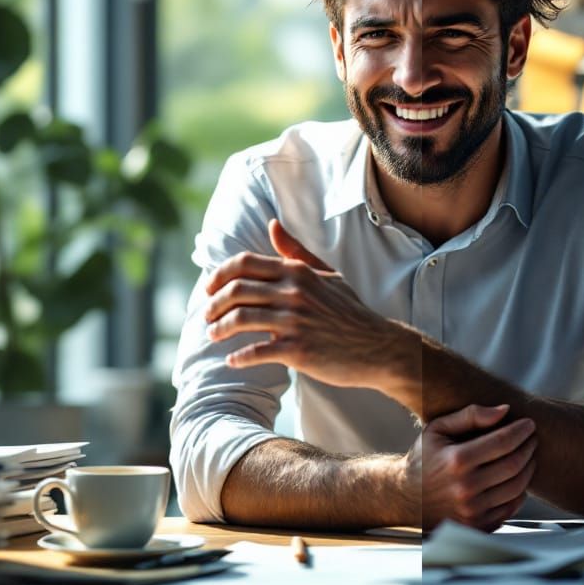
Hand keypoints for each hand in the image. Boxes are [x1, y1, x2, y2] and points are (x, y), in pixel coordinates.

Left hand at [204, 219, 412, 391]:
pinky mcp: (298, 350)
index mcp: (297, 272)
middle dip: (214, 304)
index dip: (219, 275)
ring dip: (220, 329)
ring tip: (214, 336)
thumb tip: (272, 224)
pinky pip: (257, 351)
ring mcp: (296, 321)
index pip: (244, 263)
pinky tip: (232, 360)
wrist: (376, 346)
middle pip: (237, 290)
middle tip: (208, 316)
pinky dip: (239, 357)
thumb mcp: (325, 274)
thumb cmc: (348, 310)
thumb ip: (296, 251)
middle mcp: (294, 292)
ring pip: (241, 320)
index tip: (209, 288)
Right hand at [404, 404, 536, 530]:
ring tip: (528, 455)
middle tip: (532, 438)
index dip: (521, 431)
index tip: (529, 424)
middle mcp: (465, 488)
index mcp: (456, 460)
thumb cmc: (424, 457)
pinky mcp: (477, 527)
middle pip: (513, 465)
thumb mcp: (438, 428)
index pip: (502, 442)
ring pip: (517, 488)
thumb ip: (471, 415)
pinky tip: (518, 477)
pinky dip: (521, 491)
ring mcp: (472, 511)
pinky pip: (511, 507)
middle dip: (528, 448)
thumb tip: (505, 410)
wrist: (405, 497)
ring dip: (529, 469)